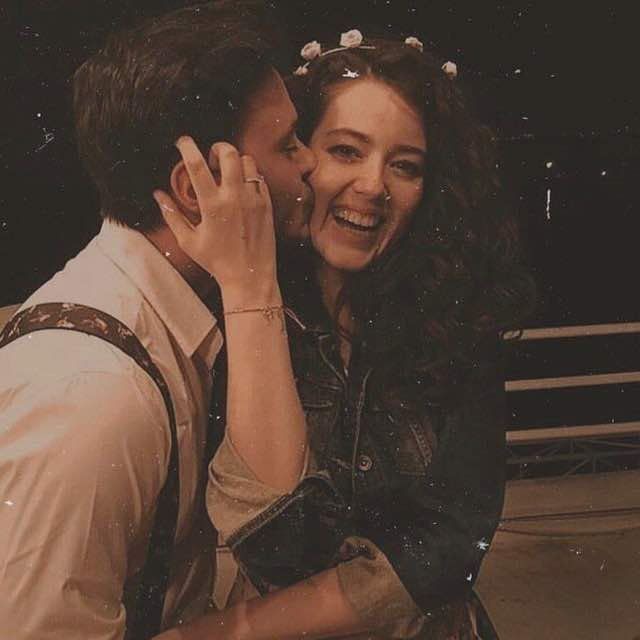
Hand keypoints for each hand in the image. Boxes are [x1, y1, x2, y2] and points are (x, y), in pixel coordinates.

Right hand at [153, 137, 277, 301]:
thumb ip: (172, 215)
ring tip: (228, 173)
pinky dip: (250, 177)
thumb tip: (158, 195)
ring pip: (248, 162)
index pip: (196, 165)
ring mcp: (254, 200)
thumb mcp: (189, 242)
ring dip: (236, 161)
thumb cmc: (217, 262)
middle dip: (218, 147)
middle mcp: (235, 198)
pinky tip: (242, 188)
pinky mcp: (267, 206)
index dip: (187, 146)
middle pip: (229, 153)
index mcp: (212, 205)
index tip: (182, 141)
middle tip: (212, 157)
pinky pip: (260, 179)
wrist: (250, 277)